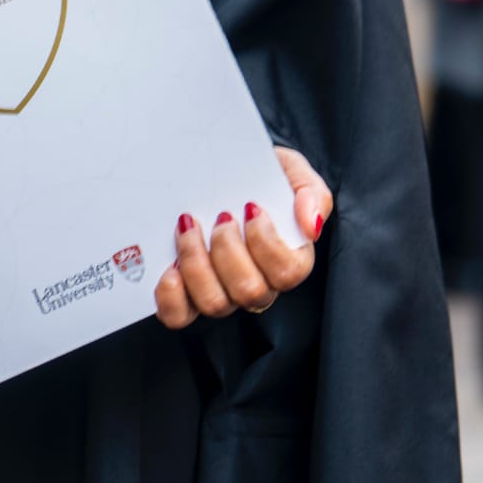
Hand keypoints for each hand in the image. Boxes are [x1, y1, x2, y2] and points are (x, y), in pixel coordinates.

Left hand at [153, 146, 331, 326]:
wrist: (219, 167)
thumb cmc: (258, 174)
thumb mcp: (292, 171)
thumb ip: (312, 193)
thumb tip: (310, 226)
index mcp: (288, 259)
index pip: (288, 273)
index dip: (266, 243)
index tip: (250, 208)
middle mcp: (256, 284)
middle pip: (250, 291)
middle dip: (229, 249)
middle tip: (220, 216)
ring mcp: (221, 293)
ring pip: (215, 304)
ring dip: (197, 262)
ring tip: (188, 226)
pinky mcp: (186, 297)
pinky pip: (180, 315)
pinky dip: (171, 296)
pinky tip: (170, 266)